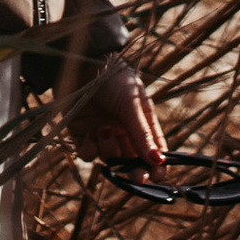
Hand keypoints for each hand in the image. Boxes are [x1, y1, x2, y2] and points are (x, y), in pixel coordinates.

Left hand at [71, 55, 167, 169]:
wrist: (82, 62)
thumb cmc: (114, 79)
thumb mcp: (132, 105)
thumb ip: (142, 134)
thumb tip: (158, 161)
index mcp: (141, 123)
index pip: (153, 152)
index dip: (157, 167)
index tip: (158, 177)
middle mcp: (123, 132)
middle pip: (132, 163)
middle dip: (135, 171)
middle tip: (137, 176)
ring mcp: (102, 135)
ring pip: (110, 159)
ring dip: (110, 151)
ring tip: (105, 129)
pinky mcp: (81, 135)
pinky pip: (89, 155)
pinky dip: (91, 149)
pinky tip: (93, 132)